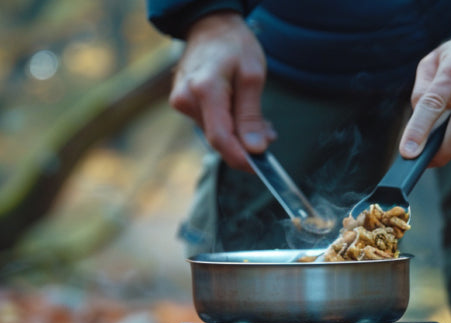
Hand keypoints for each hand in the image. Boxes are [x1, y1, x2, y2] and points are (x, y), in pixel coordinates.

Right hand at [169, 11, 274, 170]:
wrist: (210, 26)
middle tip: (269, 135)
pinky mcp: (183, 103)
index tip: (259, 167)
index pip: (221, 137)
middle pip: (219, 137)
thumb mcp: (252, 76)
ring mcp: (181, 102)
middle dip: (245, 143)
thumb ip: (251, 115)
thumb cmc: (233, 45)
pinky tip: (242, 114)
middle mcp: (186, 99)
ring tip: (259, 121)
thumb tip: (254, 149)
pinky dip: (229, 124)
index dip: (241, 158)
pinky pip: (210, 123)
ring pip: (215, 132)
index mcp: (205, 89)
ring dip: (240, 133)